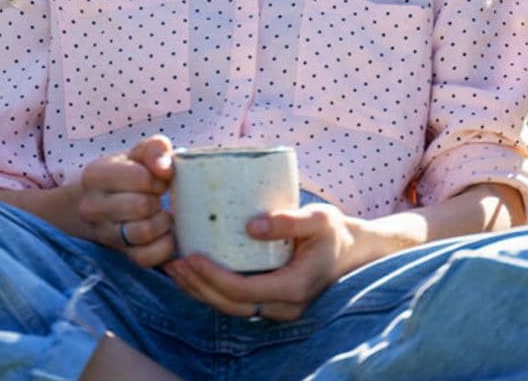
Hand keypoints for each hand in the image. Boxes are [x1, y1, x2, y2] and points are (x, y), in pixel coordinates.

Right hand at [78, 134, 174, 267]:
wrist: (105, 200)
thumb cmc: (129, 171)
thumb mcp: (139, 153)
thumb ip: (155, 148)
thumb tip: (165, 167)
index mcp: (95, 175)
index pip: (140, 178)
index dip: (159, 178)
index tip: (160, 179)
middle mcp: (92, 206)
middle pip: (141, 206)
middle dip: (159, 200)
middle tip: (160, 197)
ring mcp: (103, 233)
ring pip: (143, 233)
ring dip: (163, 223)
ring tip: (163, 213)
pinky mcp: (119, 255)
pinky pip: (146, 258)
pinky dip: (164, 246)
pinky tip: (165, 233)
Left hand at [165, 204, 385, 320]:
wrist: (353, 251)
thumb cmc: (335, 231)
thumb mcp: (319, 219)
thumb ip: (288, 221)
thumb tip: (251, 225)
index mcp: (294, 288)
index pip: (245, 291)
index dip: (214, 277)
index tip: (191, 256)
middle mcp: (284, 306)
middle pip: (231, 305)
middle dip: (199, 286)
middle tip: (173, 261)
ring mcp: (277, 307)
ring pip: (231, 308)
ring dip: (200, 291)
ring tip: (175, 266)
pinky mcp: (271, 300)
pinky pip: (237, 301)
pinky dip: (212, 288)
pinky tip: (195, 269)